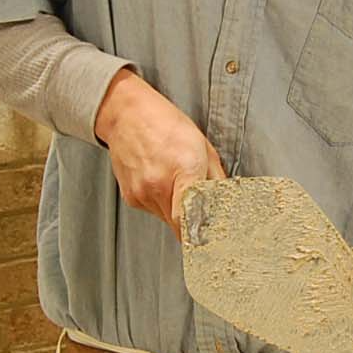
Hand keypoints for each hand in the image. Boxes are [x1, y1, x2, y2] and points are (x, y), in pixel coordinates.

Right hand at [94, 70, 225, 237]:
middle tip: (199, 208)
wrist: (128, 115)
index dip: (202, 234)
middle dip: (192, 221)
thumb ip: (215, 178)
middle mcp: (159, 186)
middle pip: (180, 225)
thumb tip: (224, 201)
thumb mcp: (202, 146)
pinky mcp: (131, 197)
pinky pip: (152, 210)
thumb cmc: (165, 125)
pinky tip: (159, 180)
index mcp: (183, 171)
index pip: (192, 220)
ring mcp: (142, 194)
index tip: (211, 237)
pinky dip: (160, 202)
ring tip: (174, 183)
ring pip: (166, 219)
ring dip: (175, 210)